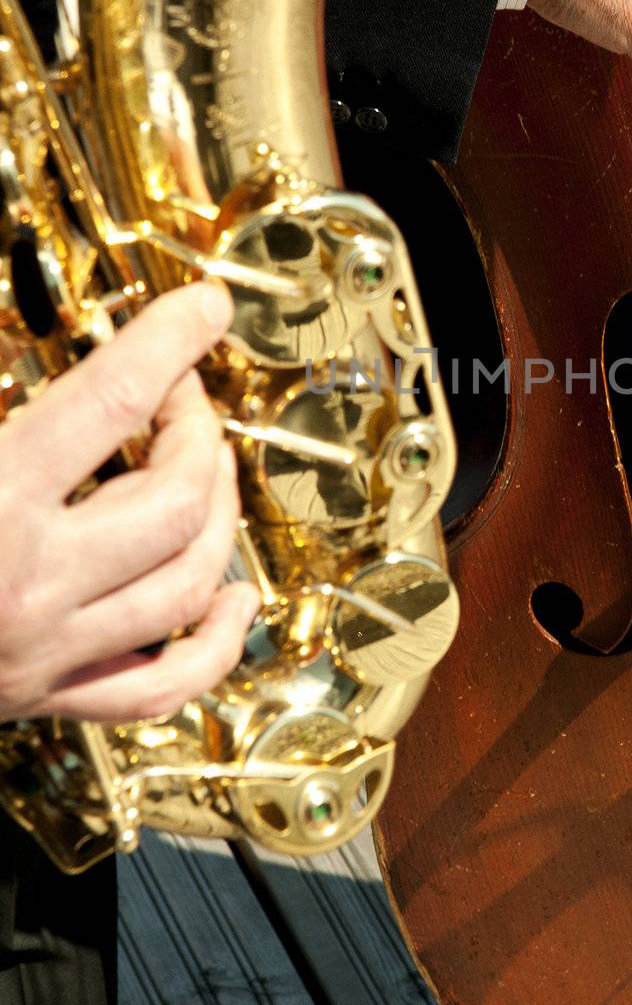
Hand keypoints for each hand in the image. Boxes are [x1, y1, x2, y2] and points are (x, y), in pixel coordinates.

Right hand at [0, 284, 259, 723]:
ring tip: (210, 468)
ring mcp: (45, 649)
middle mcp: (28, 580)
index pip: (111, 399)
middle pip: (172, 499)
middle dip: (198, 432)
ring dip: (219, 514)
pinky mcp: (44, 696)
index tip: (203, 308)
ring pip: (187, 584)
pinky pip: (161, 686)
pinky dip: (217, 643)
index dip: (171, 341)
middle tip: (185, 396)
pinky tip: (237, 594)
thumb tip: (16, 321)